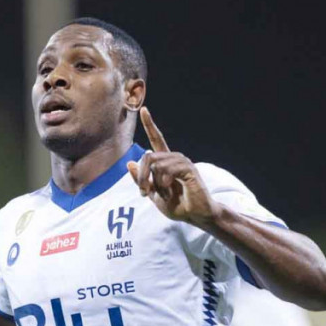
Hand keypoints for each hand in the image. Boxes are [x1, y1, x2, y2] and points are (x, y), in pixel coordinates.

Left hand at [127, 107, 218, 226]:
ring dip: (154, 183)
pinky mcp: (189, 169)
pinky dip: (163, 182)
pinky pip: (167, 169)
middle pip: (147, 156)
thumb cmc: (177, 206)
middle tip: (143, 193)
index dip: (150, 124)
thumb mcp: (153, 195)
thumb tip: (130, 162)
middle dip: (141, 176)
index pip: (157, 139)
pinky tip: (169, 191)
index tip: (144, 109)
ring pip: (155, 164)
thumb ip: (141, 180)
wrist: (195, 216)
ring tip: (162, 195)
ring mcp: (182, 162)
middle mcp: (174, 158)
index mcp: (165, 162)